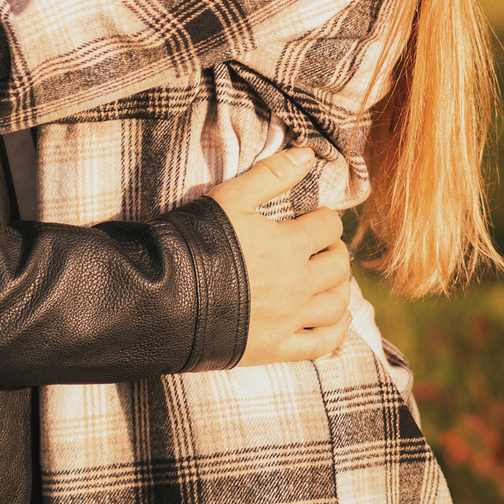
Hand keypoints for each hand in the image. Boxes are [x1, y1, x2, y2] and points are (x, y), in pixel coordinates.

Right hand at [208, 146, 352, 366]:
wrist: (164, 298)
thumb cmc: (196, 243)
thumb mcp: (230, 198)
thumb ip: (271, 174)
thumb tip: (308, 155)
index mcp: (290, 245)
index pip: (329, 226)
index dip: (324, 218)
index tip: (313, 220)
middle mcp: (298, 284)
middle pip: (339, 265)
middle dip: (334, 251)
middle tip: (321, 247)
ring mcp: (289, 319)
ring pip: (337, 303)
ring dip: (339, 287)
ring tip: (327, 279)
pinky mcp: (276, 348)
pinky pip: (322, 343)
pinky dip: (337, 330)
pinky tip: (336, 319)